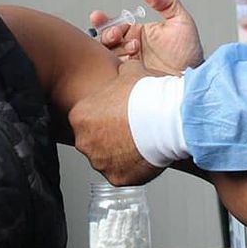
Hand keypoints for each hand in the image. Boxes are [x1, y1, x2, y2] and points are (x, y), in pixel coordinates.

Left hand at [68, 61, 163, 185]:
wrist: (166, 117)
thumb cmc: (147, 95)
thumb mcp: (130, 71)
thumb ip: (120, 73)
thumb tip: (124, 69)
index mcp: (80, 115)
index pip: (85, 119)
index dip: (104, 116)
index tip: (119, 114)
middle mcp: (84, 141)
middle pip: (93, 140)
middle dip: (109, 136)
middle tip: (130, 128)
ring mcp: (99, 161)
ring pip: (106, 159)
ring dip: (120, 153)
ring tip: (140, 141)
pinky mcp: (116, 178)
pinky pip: (122, 174)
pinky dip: (132, 168)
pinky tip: (145, 155)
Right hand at [90, 0, 203, 73]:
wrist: (190, 78)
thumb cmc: (188, 51)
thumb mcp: (180, 21)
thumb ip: (166, 2)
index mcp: (138, 32)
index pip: (116, 23)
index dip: (104, 20)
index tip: (98, 17)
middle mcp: (131, 47)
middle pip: (107, 39)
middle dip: (108, 34)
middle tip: (117, 35)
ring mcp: (129, 63)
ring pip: (108, 54)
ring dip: (115, 48)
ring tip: (134, 48)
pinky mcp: (128, 79)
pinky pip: (113, 71)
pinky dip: (116, 64)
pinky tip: (128, 62)